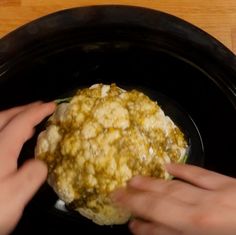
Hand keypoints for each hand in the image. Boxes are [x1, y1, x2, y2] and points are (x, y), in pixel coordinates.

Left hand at [0, 102, 54, 234]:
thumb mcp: (14, 198)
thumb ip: (31, 176)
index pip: (21, 123)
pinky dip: (9, 131)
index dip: (38, 112)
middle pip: (5, 117)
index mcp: (0, 150)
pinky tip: (15, 139)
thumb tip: (41, 163)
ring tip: (31, 119)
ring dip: (16, 118)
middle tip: (40, 106)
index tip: (52, 106)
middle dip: (24, 109)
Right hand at [112, 164, 235, 234]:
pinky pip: (200, 174)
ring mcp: (216, 194)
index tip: (127, 221)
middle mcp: (203, 211)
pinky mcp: (228, 184)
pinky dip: (183, 170)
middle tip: (117, 191)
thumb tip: (152, 229)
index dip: (142, 224)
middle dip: (138, 198)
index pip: (162, 225)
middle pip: (163, 202)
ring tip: (134, 179)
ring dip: (153, 183)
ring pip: (176, 186)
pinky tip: (168, 165)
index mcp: (201, 230)